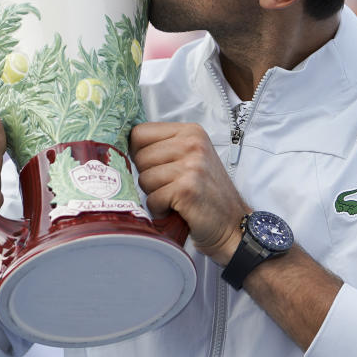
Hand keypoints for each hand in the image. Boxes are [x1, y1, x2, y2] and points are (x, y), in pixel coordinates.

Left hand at [131, 122, 249, 264]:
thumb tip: (123, 148)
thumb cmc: (208, 194)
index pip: (139, 133)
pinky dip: (160, 211)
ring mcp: (191, 165)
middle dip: (149, 178)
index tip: (153, 167)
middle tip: (171, 188)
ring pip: (144, 179)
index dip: (138, 154)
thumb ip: (165, 148)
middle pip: (139, 157)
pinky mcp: (186, 189)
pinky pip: (152, 199)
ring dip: (155, 196)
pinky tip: (178, 210)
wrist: (233, 225)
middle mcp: (192, 144)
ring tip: (176, 199)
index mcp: (190, 131)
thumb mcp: (192, 158)